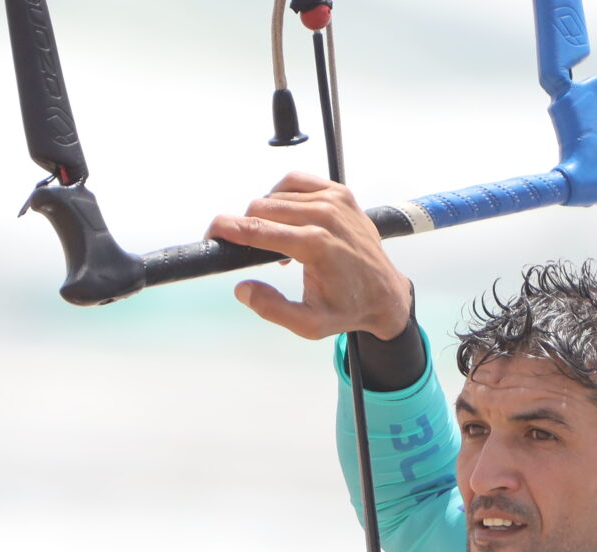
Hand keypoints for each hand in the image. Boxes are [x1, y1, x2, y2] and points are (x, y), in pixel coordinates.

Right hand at [208, 174, 414, 342]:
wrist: (384, 293)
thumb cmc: (347, 308)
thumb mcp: (308, 324)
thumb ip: (271, 309)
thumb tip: (242, 288)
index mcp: (315, 245)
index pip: (256, 228)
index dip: (226, 229)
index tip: (212, 234)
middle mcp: (324, 216)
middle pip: (260, 208)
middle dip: (246, 226)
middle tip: (253, 251)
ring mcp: (334, 200)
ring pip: (275, 194)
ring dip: (267, 215)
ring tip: (278, 241)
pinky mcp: (340, 192)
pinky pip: (295, 182)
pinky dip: (283, 196)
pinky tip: (288, 217)